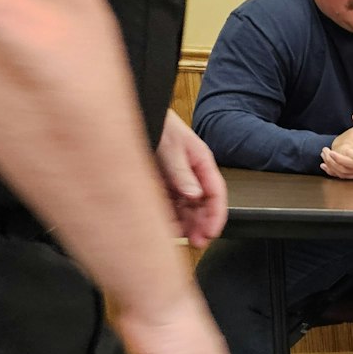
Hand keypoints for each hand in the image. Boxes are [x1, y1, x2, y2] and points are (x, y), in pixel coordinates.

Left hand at [155, 111, 225, 244]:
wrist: (135, 111)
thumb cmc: (157, 123)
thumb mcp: (170, 146)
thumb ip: (182, 171)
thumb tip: (194, 195)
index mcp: (201, 162)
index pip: (216, 194)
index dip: (216, 215)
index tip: (211, 232)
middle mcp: (192, 173)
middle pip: (203, 205)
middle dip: (202, 225)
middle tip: (197, 242)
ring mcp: (177, 178)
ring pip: (187, 207)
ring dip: (186, 224)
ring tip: (180, 237)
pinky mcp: (163, 182)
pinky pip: (170, 204)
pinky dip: (170, 217)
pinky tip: (166, 226)